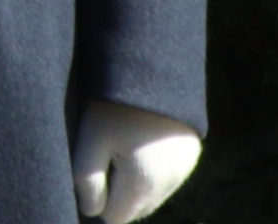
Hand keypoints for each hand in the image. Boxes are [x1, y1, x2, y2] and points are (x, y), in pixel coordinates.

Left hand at [73, 104, 199, 218]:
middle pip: (136, 208)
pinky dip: (152, 170)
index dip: (98, 199)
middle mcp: (170, 184)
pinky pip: (167, 178)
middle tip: (107, 155)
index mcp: (144, 184)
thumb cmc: (115, 105)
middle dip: (118, 193)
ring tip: (124, 145)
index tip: (92, 170)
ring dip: (136, 182)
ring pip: (152, 195)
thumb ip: (86, 181)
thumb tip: (91, 210)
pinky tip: (141, 142)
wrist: (154, 68)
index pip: (115, 216)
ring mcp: (184, 171)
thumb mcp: (90, 140)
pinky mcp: (191, 157)